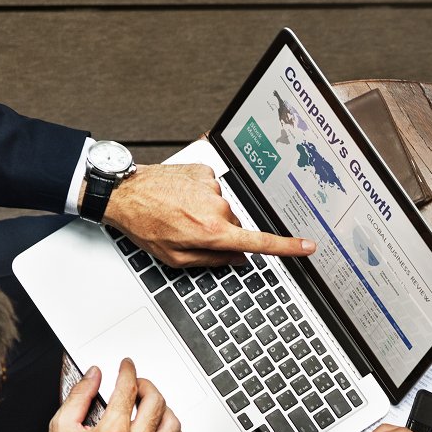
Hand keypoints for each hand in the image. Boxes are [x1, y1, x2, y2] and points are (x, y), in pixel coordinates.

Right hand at [42, 359, 186, 431]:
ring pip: (172, 426)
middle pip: (156, 403)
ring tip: (152, 406)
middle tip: (137, 385)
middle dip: (147, 386)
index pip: (128, 389)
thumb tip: (94, 375)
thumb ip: (79, 395)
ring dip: (164, 409)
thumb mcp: (61, 426)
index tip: (126, 367)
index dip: (128, 371)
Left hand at [103, 162, 315, 267]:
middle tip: (189, 232)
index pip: (259, 242)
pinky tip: (179, 198)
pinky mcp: (205, 171)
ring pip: (222, 208)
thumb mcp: (175, 258)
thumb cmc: (145, 225)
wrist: (123, 192)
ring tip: (178, 213)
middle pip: (234, 226)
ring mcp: (212, 186)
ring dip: (205, 213)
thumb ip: (211, 261)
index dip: (287, 247)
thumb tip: (236, 259)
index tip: (307, 247)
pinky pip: (212, 189)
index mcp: (213, 232)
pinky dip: (199, 196)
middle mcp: (217, 207)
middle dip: (218, 233)